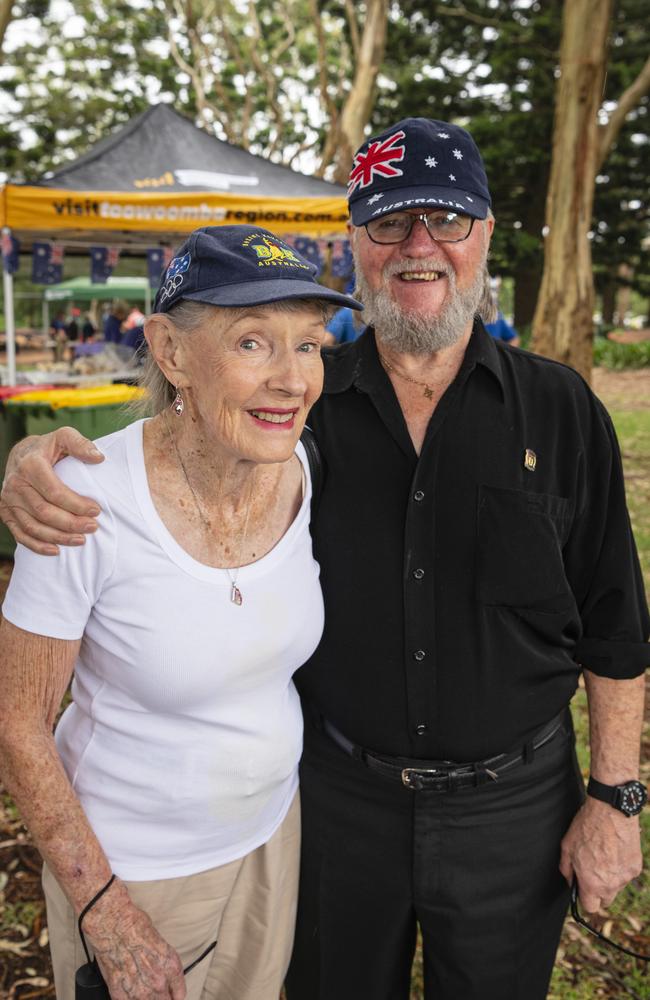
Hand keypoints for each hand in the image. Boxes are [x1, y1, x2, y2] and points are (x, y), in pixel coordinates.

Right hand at [0, 428, 103, 554]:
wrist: (21, 453)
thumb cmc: (48, 447)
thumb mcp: (64, 436)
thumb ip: (80, 444)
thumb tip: (98, 458)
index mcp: (30, 465)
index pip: (54, 492)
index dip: (76, 504)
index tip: (96, 510)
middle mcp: (16, 484)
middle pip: (45, 512)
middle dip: (71, 523)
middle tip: (93, 527)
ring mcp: (9, 500)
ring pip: (33, 526)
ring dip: (58, 537)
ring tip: (81, 540)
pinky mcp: (6, 512)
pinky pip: (20, 533)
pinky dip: (37, 545)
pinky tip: (56, 550)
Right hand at [83, 887, 185, 999]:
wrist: (113, 923)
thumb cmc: (135, 925)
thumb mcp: (159, 942)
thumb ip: (162, 962)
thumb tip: (161, 970)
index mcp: (170, 966)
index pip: (179, 993)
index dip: (176, 994)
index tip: (173, 994)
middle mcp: (157, 981)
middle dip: (162, 998)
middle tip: (158, 993)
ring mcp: (137, 989)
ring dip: (145, 999)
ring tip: (142, 991)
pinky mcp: (118, 991)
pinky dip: (128, 998)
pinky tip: (129, 991)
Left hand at [560, 797, 642, 912]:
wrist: (611, 810)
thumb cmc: (587, 826)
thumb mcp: (567, 846)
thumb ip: (567, 869)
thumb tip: (570, 880)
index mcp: (592, 883)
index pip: (590, 907)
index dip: (585, 899)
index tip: (583, 890)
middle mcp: (611, 885)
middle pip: (605, 900)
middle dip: (598, 892)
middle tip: (592, 873)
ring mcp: (626, 877)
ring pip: (617, 887)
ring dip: (610, 879)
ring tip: (604, 856)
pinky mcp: (636, 867)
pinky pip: (626, 874)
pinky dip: (620, 868)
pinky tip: (615, 851)